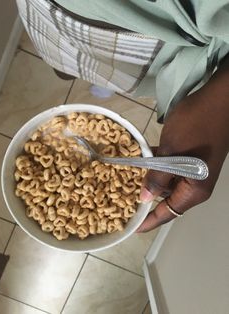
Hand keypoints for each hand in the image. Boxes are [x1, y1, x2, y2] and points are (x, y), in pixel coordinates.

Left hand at [137, 55, 228, 231]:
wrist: (219, 98)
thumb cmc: (196, 125)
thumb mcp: (172, 152)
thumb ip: (158, 177)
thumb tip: (145, 198)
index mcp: (194, 190)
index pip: (168, 213)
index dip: (150, 221)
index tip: (132, 228)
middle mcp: (194, 185)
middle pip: (167, 199)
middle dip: (146, 198)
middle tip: (120, 200)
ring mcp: (193, 170)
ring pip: (167, 181)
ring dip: (149, 179)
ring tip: (124, 181)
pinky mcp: (190, 157)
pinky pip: (170, 167)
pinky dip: (156, 165)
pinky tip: (140, 159)